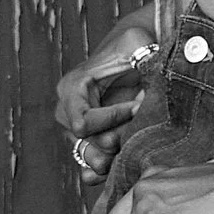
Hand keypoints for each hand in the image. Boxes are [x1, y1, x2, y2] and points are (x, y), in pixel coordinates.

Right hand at [54, 13, 158, 183]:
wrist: (138, 53)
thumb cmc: (135, 44)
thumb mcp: (136, 40)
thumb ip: (140, 50)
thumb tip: (146, 66)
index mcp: (71, 88)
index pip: (84, 122)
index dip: (115, 118)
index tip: (140, 103)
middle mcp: (68, 112)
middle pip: (88, 144)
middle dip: (120, 137)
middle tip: (143, 121)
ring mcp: (77, 131)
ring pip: (91, 159)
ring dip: (114, 158)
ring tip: (135, 148)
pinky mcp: (90, 142)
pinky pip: (90, 167)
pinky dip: (104, 173)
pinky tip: (118, 171)